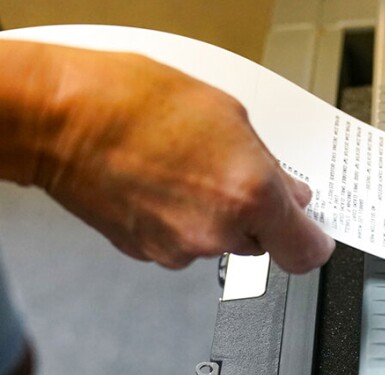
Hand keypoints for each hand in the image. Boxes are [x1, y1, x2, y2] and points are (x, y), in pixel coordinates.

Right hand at [16, 44, 334, 271]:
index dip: (314, 241)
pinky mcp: (146, 253)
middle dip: (258, 214)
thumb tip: (291, 192)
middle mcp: (217, 231)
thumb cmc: (134, 101)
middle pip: (263, 243)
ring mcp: (179, 247)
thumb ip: (271, 165)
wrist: (59, 118)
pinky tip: (165, 183)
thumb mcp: (230, 115)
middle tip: (235, 174)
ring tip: (188, 170)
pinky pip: (183, 242)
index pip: (307, 251)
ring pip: (220, 242)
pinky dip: (182, 220)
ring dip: (216, 216)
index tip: (315, 232)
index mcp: (250, 193)